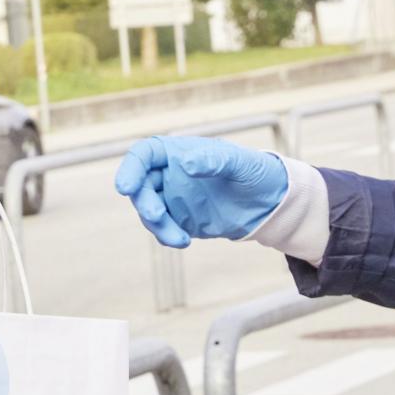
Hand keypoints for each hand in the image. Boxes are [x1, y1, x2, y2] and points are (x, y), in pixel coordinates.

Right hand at [112, 136, 287, 247]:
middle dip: (144, 203)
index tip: (125, 188)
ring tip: (179, 239)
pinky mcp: (180, 219)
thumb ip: (214, 160)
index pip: (143, 155)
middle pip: (141, 186)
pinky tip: (183, 241)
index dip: (129, 169)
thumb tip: (185, 163)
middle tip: (155, 217)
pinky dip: (167, 236)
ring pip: (149, 211)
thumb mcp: (240, 163)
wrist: (269, 202)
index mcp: (177, 152)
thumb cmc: (255, 172)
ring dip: (157, 226)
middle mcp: (169, 174)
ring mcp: (172, 198)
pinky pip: (163, 229)